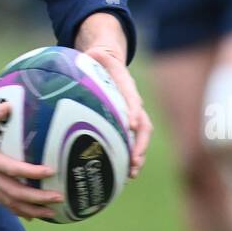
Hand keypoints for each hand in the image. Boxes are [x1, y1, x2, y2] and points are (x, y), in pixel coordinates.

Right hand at [0, 105, 63, 219]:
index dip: (31, 172)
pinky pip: (1, 200)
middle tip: (58, 198)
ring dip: (30, 209)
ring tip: (50, 213)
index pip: (11, 169)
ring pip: (8, 202)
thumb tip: (10, 106)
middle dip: (37, 199)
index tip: (50, 171)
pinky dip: (17, 209)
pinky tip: (29, 214)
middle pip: (13, 194)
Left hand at [82, 43, 152, 179]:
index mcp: (126, 87)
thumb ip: (92, 56)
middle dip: (140, 144)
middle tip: (134, 161)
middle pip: (143, 126)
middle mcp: (132, 104)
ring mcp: (131, 116)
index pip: (133, 99)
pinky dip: (128, 158)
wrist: (107, 64)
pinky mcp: (124, 125)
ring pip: (140, 138)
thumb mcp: (96, 56)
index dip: (133, 111)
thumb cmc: (99, 62)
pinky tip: (121, 174)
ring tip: (131, 173)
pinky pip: (130, 143)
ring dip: (138, 156)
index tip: (130, 124)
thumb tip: (88, 55)